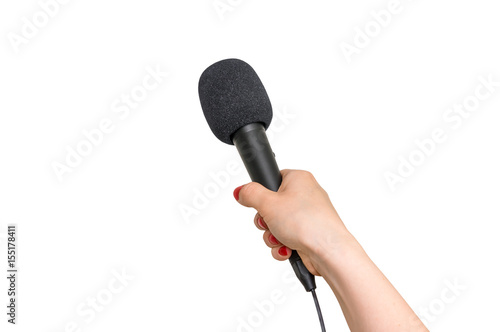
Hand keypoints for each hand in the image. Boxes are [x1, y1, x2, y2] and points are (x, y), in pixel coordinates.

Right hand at [234, 169, 351, 275]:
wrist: (328, 251)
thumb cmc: (306, 222)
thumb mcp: (268, 204)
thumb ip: (250, 194)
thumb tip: (241, 190)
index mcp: (299, 179)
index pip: (273, 180)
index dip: (262, 194)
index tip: (258, 204)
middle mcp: (305, 195)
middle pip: (271, 206)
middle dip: (265, 221)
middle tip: (270, 223)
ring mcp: (308, 216)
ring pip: (277, 225)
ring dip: (273, 236)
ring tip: (281, 239)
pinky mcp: (309, 234)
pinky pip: (287, 238)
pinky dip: (283, 246)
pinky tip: (288, 249)